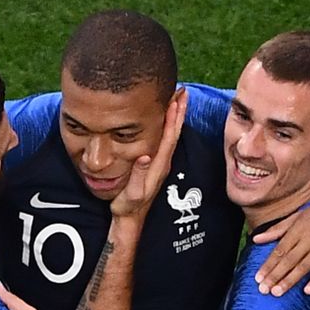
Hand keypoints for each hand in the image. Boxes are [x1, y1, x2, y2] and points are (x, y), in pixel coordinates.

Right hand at [109, 87, 188, 220]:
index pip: (169, 137)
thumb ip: (139, 175)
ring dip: (174, 116)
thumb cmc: (127, 207)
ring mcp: (159, 163)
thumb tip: (145, 156)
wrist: (128, 219)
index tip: (176, 98)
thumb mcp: (132, 193)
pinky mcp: (154, 164)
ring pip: (169, 134)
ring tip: (175, 98)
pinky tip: (162, 119)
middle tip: (181, 90)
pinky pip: (163, 139)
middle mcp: (162, 162)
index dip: (173, 117)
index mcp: (158, 165)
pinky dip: (165, 126)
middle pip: (173, 132)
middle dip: (178, 111)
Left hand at [253, 189, 309, 295]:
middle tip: (264, 289)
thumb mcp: (297, 216)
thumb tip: (256, 238)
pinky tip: (307, 291)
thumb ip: (277, 229)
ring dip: (290, 280)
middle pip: (289, 261)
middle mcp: (309, 240)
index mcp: (298, 230)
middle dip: (275, 276)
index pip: (280, 250)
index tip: (258, 277)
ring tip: (277, 292)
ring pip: (304, 267)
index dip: (268, 265)